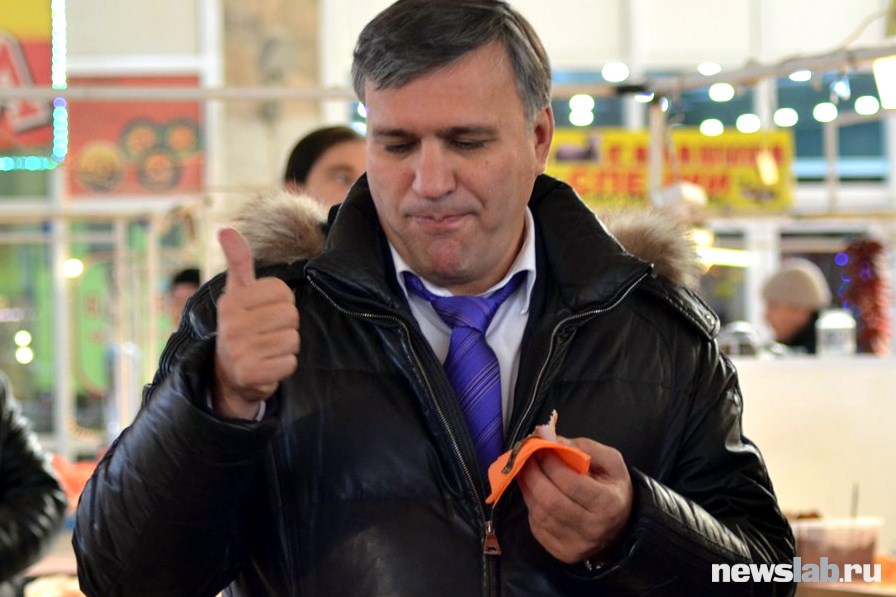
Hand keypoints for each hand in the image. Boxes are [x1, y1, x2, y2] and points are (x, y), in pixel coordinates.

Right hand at [213, 228, 299, 418]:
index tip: (264, 313)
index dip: (282, 303)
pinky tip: (268, 366)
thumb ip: (238, 262)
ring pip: (293, 339)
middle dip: (286, 326)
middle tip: (266, 334)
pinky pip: (290, 363)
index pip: (283, 292)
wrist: (228, 376)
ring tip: (267, 349)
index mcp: (231, 302)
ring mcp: (239, 351)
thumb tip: (226, 229)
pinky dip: (284, 366)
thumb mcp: (238, 294)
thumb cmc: (241, 327)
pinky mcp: (250, 374)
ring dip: (286, 347)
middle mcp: (231, 325)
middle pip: (291, 315)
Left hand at [518, 437, 632, 563]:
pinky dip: (530, 506)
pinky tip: (533, 492)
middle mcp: (592, 528)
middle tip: (524, 457)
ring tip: (524, 471)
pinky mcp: (562, 553)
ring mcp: (576, 544)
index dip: (549, 463)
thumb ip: (583, 447)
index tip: (540, 447)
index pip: (570, 482)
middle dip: (532, 475)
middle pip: (550, 500)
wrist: (621, 526)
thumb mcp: (610, 461)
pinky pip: (536, 527)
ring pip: (539, 514)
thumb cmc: (613, 488)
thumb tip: (550, 438)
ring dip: (527, 489)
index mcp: (608, 503)